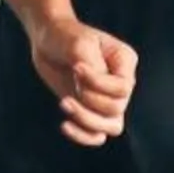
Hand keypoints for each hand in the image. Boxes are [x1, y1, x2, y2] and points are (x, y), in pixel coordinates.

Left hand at [29, 10, 137, 147]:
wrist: (48, 40)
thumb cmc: (65, 36)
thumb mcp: (79, 43)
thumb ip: (91, 65)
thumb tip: (94, 87)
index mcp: (125, 62)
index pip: (123, 87)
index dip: (99, 84)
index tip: (77, 67)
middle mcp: (121, 83)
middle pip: (117, 108)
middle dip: (89, 99)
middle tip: (72, 81)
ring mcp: (107, 99)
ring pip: (112, 127)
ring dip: (87, 120)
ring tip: (64, 102)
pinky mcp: (91, 111)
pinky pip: (97, 136)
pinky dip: (83, 135)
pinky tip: (64, 125)